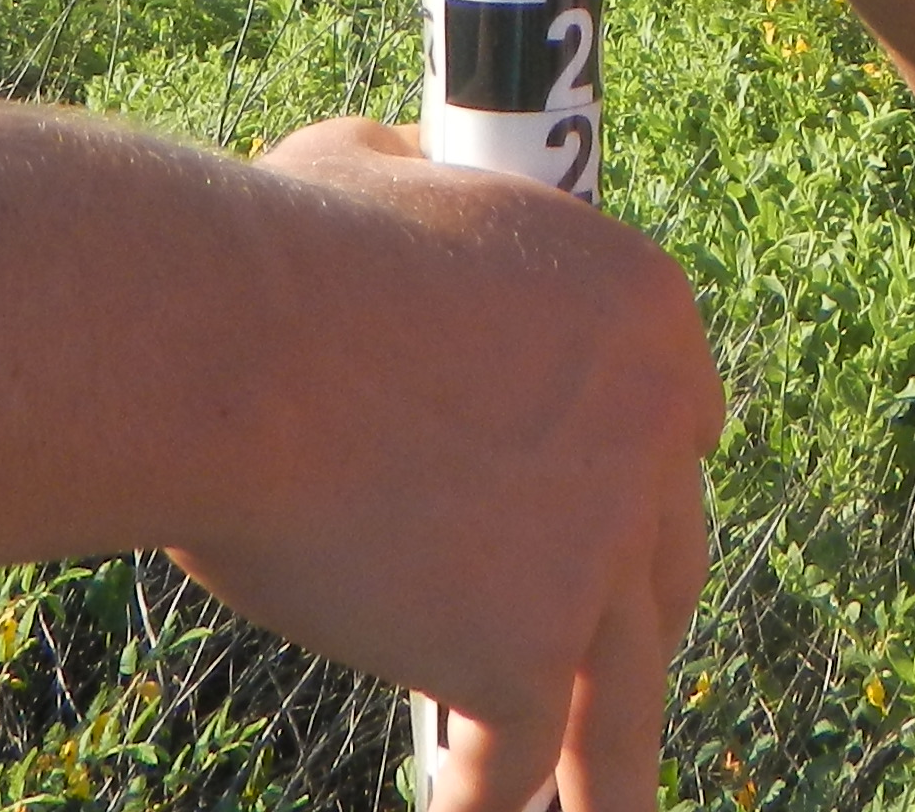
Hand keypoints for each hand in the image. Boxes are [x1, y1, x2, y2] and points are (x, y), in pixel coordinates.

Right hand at [170, 119, 716, 811]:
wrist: (232, 343)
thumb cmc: (277, 248)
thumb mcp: (372, 166)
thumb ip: (419, 185)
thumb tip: (396, 169)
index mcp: (644, 310)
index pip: (682, 421)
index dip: (634, 479)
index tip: (601, 526)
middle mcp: (653, 431)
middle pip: (667, 556)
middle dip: (630, 616)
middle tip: (598, 668)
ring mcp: (596, 550)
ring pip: (628, 685)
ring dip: (614, 760)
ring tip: (607, 808)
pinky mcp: (525, 649)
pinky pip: (522, 751)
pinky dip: (488, 793)